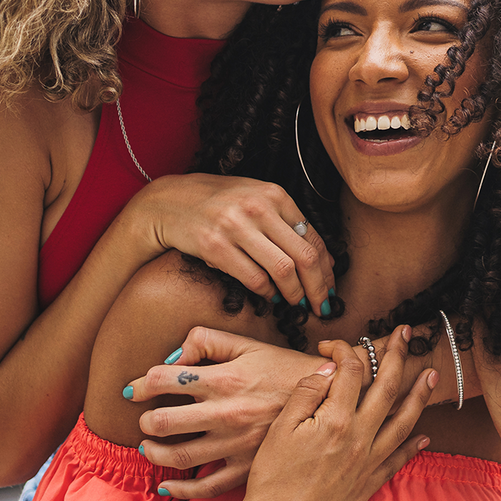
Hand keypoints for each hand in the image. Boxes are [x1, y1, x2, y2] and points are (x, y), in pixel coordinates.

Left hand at [125, 328, 332, 498]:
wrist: (328, 397)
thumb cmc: (284, 368)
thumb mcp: (248, 344)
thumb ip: (206, 341)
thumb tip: (173, 357)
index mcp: (225, 378)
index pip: (165, 380)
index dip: (142, 383)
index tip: (135, 389)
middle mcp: (226, 412)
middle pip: (165, 422)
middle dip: (146, 421)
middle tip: (144, 420)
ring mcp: (236, 444)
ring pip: (180, 456)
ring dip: (155, 453)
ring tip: (149, 447)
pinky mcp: (246, 468)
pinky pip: (206, 487)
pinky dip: (180, 490)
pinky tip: (167, 485)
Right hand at [130, 173, 334, 306]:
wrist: (169, 201)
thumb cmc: (218, 202)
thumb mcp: (255, 198)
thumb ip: (285, 221)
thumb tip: (320, 258)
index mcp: (275, 194)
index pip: (313, 237)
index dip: (327, 268)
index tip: (330, 286)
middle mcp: (258, 208)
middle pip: (304, 257)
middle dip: (318, 287)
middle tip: (322, 305)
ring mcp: (236, 226)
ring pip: (282, 270)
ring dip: (294, 294)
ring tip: (296, 303)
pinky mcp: (215, 246)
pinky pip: (254, 279)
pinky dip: (267, 292)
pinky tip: (270, 296)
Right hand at [242, 328, 437, 500]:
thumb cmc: (272, 479)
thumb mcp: (280, 428)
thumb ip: (306, 393)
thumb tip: (329, 369)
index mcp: (335, 419)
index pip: (350, 371)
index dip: (343, 350)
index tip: (331, 345)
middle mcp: (359, 438)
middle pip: (386, 388)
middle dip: (398, 356)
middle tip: (407, 334)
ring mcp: (368, 462)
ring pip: (403, 422)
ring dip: (419, 396)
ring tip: (431, 375)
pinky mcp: (368, 484)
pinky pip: (398, 461)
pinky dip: (413, 446)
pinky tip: (424, 435)